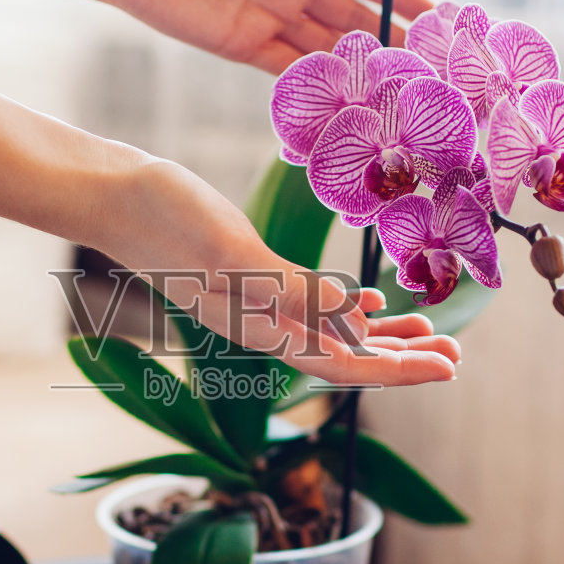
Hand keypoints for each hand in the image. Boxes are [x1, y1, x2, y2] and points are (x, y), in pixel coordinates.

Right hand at [0, 90, 458, 386]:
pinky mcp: (244, 273)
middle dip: (402, 360)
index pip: (342, 365)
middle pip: (344, 357)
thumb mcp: (233, 251)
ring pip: (330, 333)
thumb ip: (292, 291)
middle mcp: (259, 323)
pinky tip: (370, 299)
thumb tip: (356, 325)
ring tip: (429, 333)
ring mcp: (250, 301)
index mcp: (260, 326)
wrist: (106, 192)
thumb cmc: (161, 218)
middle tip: (456, 356)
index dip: (398, 371)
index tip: (448, 366)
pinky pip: (309, 303)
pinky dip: (346, 307)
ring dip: (381, 337)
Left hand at [69, 0, 433, 73]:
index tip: (437, 21)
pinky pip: (288, 68)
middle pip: (351, 18)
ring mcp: (270, 18)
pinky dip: (318, 82)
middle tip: (429, 68)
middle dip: (390, 40)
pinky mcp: (244, 46)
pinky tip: (350, 98)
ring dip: (360, 67)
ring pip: (326, 47)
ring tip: (399, 89)